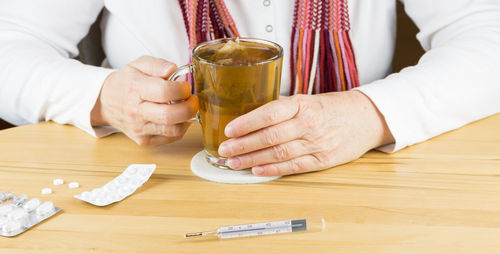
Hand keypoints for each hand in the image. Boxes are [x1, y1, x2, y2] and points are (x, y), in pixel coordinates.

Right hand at [91, 56, 197, 145]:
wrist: (106, 102)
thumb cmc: (126, 83)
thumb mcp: (139, 65)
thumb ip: (157, 64)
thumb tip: (173, 69)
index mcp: (135, 89)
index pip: (165, 92)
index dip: (182, 89)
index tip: (186, 86)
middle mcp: (136, 112)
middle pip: (170, 115)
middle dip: (189, 108)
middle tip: (192, 100)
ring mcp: (140, 129)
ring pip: (174, 130)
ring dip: (187, 119)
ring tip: (186, 108)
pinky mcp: (144, 140)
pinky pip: (171, 138)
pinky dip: (180, 128)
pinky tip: (178, 118)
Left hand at [217, 91, 393, 175]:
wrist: (366, 118)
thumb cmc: (332, 107)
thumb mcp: (308, 99)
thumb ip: (282, 108)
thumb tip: (250, 115)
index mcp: (302, 104)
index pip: (269, 114)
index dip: (247, 123)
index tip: (228, 130)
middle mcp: (309, 123)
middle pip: (270, 136)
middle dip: (243, 145)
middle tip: (224, 150)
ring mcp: (317, 143)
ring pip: (278, 153)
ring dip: (252, 159)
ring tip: (233, 162)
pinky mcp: (323, 160)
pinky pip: (294, 166)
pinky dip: (273, 169)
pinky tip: (256, 170)